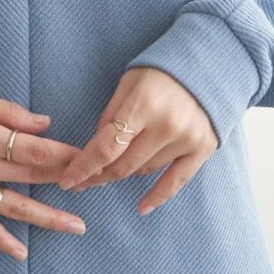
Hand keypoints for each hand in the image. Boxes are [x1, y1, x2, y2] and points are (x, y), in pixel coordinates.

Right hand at [0, 90, 89, 260]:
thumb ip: (10, 112)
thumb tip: (46, 125)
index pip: (37, 149)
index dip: (67, 155)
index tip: (91, 160)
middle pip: (33, 176)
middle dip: (67, 182)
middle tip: (96, 189)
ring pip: (15, 207)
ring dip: (48, 218)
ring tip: (77, 226)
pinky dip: (2, 241)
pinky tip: (23, 251)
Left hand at [56, 67, 219, 215]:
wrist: (207, 65)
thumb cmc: (158, 74)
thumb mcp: (127, 85)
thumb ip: (110, 118)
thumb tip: (93, 153)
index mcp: (143, 104)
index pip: (106, 147)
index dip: (83, 167)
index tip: (67, 181)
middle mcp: (166, 125)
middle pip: (123, 165)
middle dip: (98, 175)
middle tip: (82, 181)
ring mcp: (187, 139)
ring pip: (144, 171)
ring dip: (125, 173)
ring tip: (112, 170)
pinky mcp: (204, 148)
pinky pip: (176, 182)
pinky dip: (157, 196)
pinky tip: (142, 208)